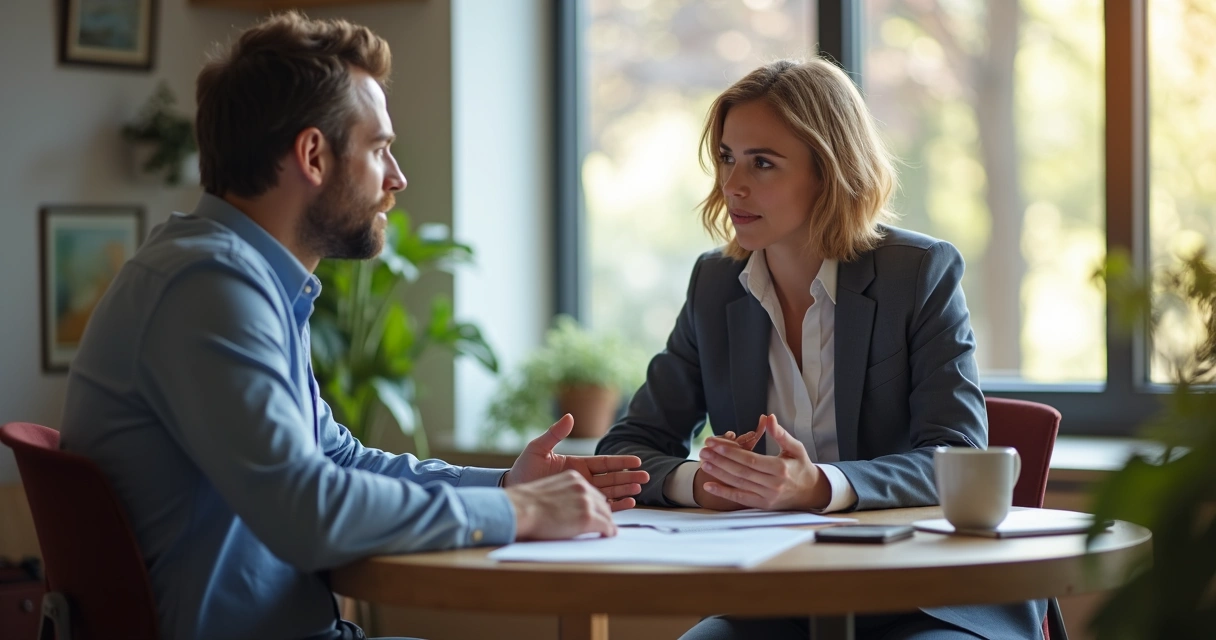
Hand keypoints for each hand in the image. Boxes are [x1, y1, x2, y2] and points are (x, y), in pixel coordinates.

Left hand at [504, 414, 648, 510]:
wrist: (513, 491)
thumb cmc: (524, 469)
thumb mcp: (538, 448)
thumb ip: (554, 434)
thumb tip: (569, 416)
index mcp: (577, 464)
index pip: (604, 462)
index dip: (621, 461)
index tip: (637, 460)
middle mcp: (583, 478)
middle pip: (612, 477)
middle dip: (629, 477)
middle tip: (645, 477)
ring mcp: (581, 493)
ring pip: (609, 492)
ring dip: (625, 490)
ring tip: (639, 489)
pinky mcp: (578, 507)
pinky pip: (600, 507)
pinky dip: (615, 505)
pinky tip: (628, 503)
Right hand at [506, 470, 617, 539]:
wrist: (520, 509)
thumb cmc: (526, 501)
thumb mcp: (547, 481)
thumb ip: (562, 488)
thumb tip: (565, 501)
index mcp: (573, 476)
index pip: (592, 489)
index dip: (597, 500)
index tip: (600, 508)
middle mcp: (583, 486)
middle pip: (603, 500)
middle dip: (605, 511)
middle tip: (608, 522)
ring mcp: (586, 501)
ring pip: (607, 512)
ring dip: (609, 521)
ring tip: (610, 530)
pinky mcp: (587, 517)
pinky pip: (606, 525)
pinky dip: (609, 530)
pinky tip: (609, 534)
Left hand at [697, 415, 830, 510]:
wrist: (811, 492)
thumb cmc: (801, 467)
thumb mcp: (796, 448)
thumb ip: (781, 434)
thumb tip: (769, 418)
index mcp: (780, 469)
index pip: (750, 460)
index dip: (731, 452)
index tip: (715, 444)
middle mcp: (773, 484)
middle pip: (741, 471)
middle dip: (720, 460)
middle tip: (704, 450)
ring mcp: (767, 496)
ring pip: (738, 484)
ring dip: (718, 473)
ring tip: (703, 462)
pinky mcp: (762, 504)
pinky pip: (740, 498)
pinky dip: (723, 492)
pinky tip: (709, 484)